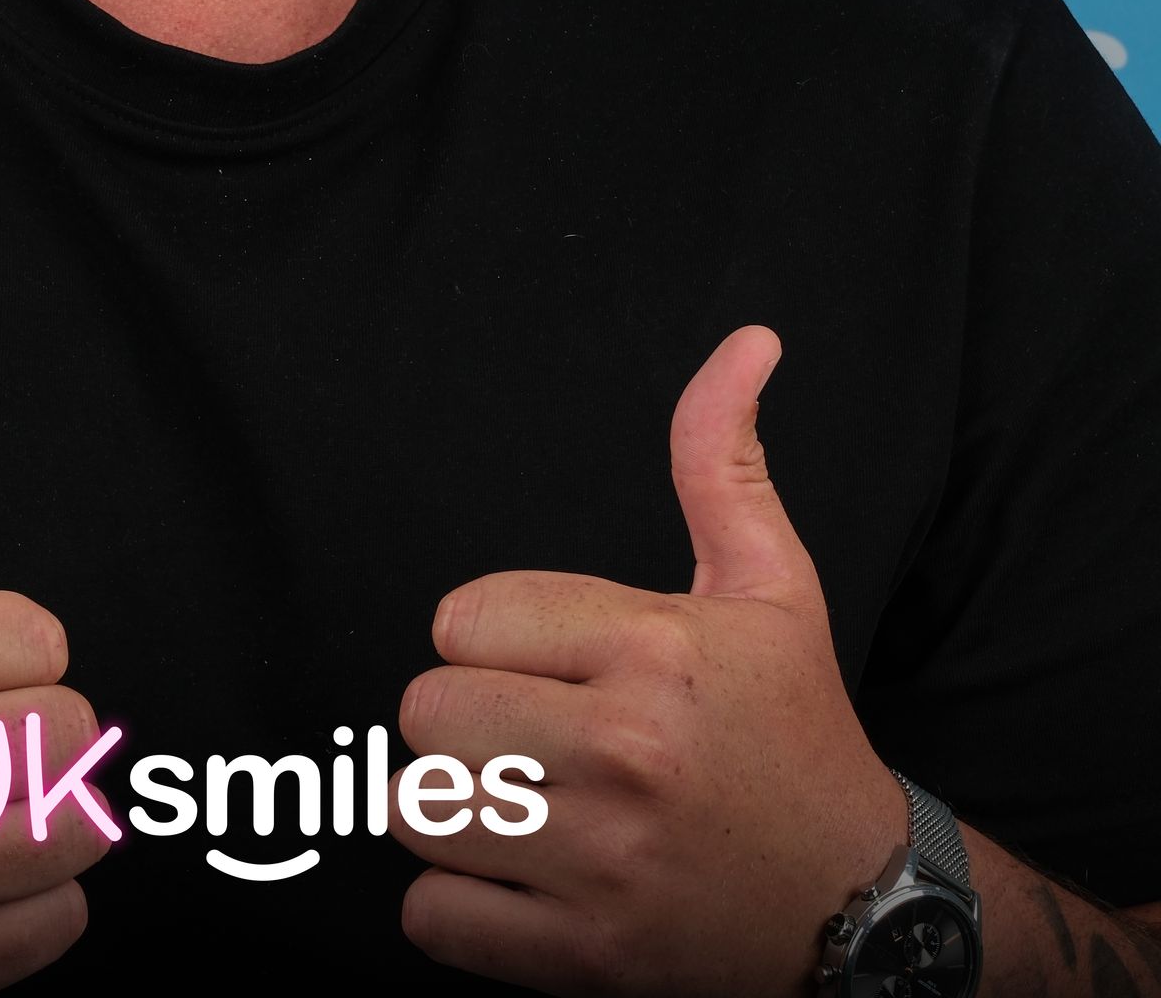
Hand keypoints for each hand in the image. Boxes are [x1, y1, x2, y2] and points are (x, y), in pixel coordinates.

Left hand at [393, 325, 906, 993]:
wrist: (863, 907)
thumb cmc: (797, 732)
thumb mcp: (771, 585)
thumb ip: (720, 460)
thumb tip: (746, 342)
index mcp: (654, 650)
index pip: (460, 620)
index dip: (490, 639)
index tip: (546, 662)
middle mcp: (625, 753)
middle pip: (422, 713)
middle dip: (462, 721)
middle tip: (527, 732)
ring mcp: (603, 864)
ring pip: (416, 810)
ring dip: (455, 810)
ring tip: (523, 801)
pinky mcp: (585, 959)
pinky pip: (431, 918)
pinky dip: (458, 906)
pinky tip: (523, 877)